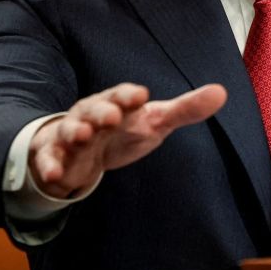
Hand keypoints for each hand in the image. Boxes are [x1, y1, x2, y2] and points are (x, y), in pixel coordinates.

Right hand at [28, 82, 226, 197]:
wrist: (81, 149)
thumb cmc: (123, 129)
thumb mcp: (154, 121)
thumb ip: (185, 109)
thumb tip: (222, 92)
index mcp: (116, 102)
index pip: (123, 94)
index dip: (130, 95)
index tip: (142, 96)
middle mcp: (90, 114)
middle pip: (94, 108)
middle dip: (101, 112)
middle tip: (111, 117)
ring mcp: (69, 135)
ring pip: (68, 130)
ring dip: (73, 132)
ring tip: (81, 136)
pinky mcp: (54, 158)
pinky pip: (48, 160)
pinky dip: (50, 167)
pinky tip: (55, 176)